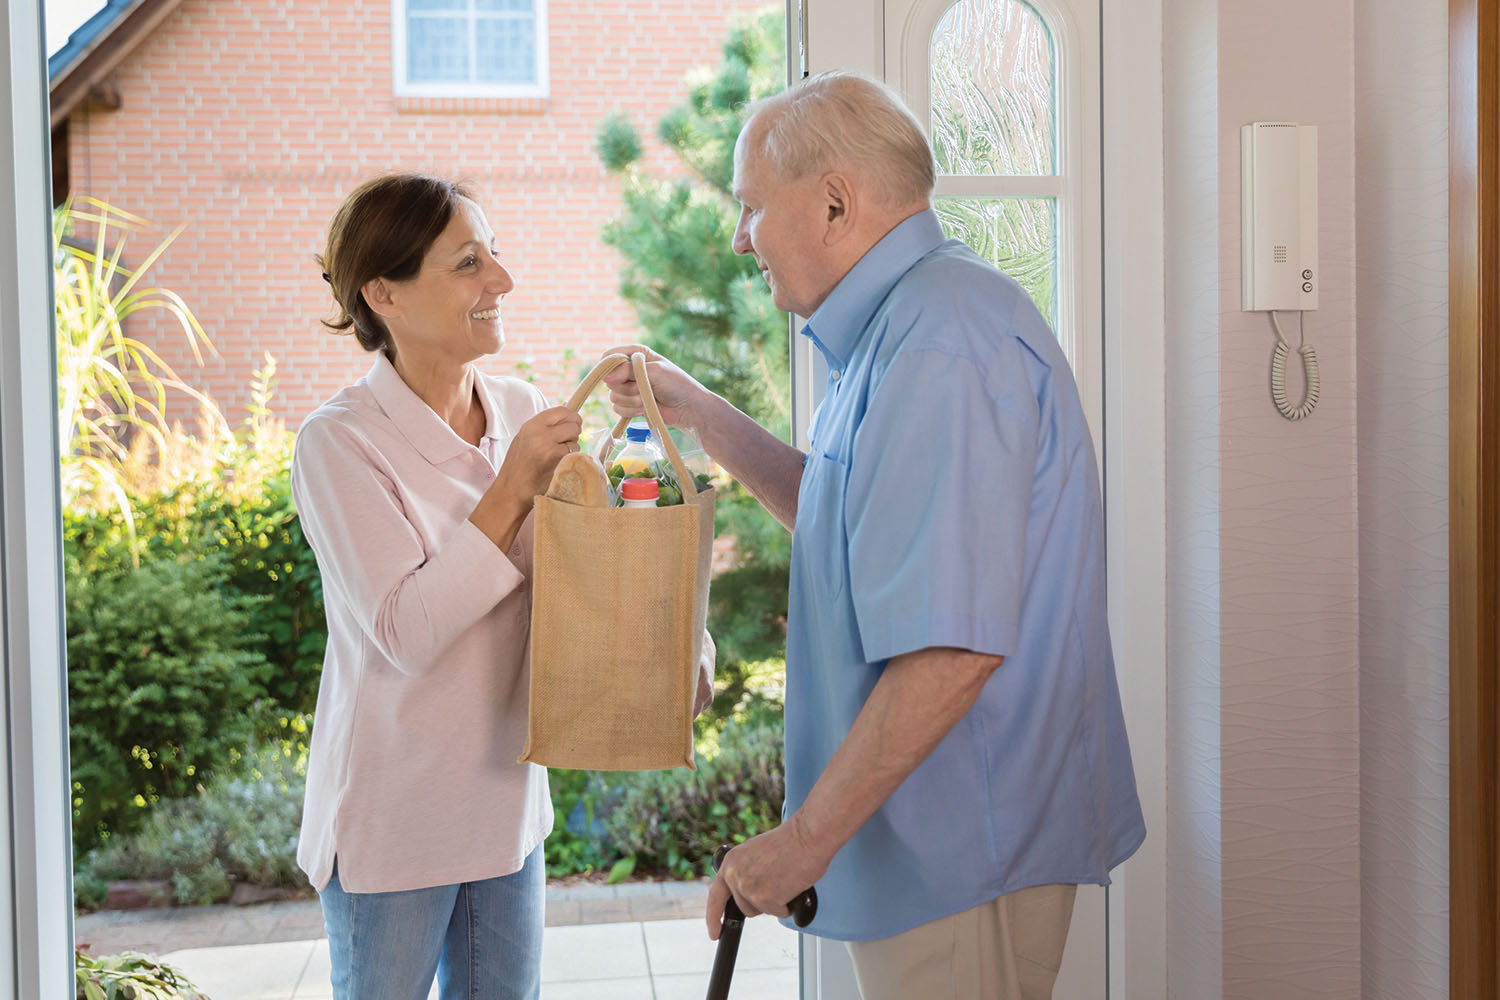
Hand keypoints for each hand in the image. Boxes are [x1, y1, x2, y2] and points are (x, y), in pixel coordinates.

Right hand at [493, 405, 582, 504]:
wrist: (512, 490)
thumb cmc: (519, 465)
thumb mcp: (525, 438)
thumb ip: (544, 425)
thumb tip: (567, 409)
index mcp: (531, 425)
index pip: (562, 411)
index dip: (572, 416)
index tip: (573, 423)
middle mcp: (540, 434)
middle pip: (573, 424)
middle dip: (574, 433)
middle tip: (565, 443)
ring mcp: (549, 448)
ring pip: (576, 441)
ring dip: (572, 448)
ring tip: (556, 457)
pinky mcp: (557, 462)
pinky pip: (575, 455)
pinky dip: (570, 460)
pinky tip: (557, 466)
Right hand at [598, 345, 704, 427]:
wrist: (687, 408)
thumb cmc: (676, 384)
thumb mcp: (653, 371)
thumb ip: (628, 371)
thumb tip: (606, 378)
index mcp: (636, 354)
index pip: (609, 356)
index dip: (609, 367)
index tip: (618, 377)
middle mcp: (629, 370)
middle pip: (609, 379)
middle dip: (626, 387)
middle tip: (643, 388)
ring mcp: (629, 388)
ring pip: (613, 395)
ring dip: (631, 400)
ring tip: (647, 399)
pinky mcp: (629, 404)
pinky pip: (617, 408)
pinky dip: (630, 410)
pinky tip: (643, 409)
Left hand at [704, 818, 828, 939]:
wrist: (808, 835)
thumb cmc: (789, 842)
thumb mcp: (755, 854)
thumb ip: (745, 872)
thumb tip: (747, 890)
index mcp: (730, 862)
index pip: (715, 896)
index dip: (713, 917)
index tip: (714, 932)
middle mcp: (735, 875)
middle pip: (744, 908)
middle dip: (760, 902)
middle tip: (775, 883)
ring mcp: (748, 888)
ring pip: (760, 911)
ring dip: (774, 903)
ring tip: (784, 881)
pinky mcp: (765, 898)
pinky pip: (778, 913)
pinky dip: (787, 905)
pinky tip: (792, 886)